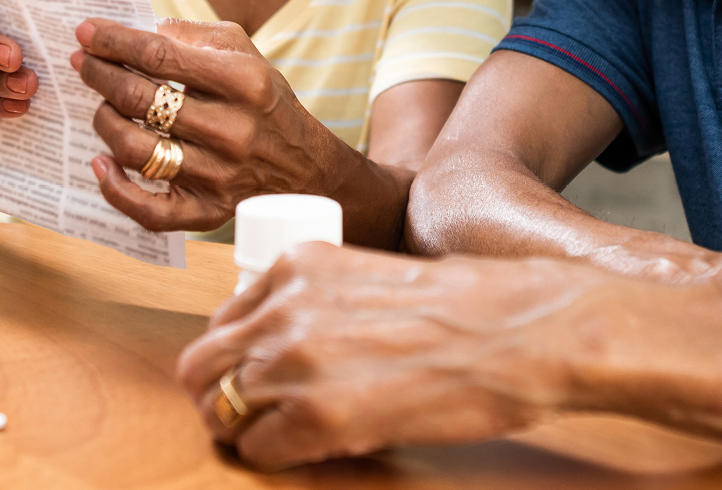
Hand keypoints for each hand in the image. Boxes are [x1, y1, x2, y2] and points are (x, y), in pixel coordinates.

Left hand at [72, 18, 352, 232]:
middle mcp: (232, 129)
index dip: (115, 41)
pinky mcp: (208, 211)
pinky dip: (115, 188)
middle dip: (99, 74)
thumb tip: (141, 30)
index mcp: (243, 81)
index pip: (160, 56)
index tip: (86, 31)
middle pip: (140, 99)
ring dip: (104, 122)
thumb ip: (195, 35)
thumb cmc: (264, 101)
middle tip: (82, 63)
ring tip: (101, 106)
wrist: (305, 166)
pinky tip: (100, 163)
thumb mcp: (246, 53)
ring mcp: (219, 175)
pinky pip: (148, 209)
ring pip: (135, 149)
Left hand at [177, 243, 590, 469]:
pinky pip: (258, 450)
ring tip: (291, 435)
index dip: (236, 356)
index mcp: (300, 264)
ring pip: (220, 411)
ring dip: (248, 430)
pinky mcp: (316, 417)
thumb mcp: (374, 277)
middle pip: (201, 366)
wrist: (520, 331)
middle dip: (220, 396)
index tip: (255, 375)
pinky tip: (316, 448)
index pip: (222, 320)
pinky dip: (277, 457)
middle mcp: (286, 307)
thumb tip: (288, 346)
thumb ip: (321, 301)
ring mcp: (295, 361)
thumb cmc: (469, 306)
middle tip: (255, 416)